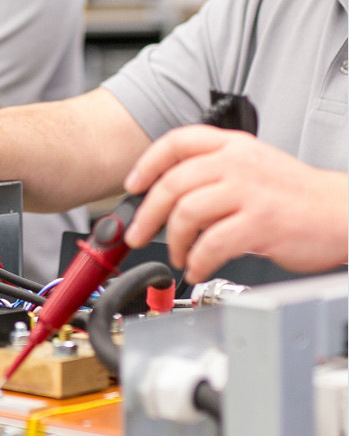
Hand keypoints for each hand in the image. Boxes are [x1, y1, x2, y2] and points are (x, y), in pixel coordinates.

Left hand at [123, 125, 347, 283]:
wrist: (341, 213)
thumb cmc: (293, 197)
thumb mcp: (251, 169)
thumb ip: (211, 174)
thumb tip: (164, 199)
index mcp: (233, 146)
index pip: (178, 142)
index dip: (147, 163)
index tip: (133, 186)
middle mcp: (238, 163)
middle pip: (172, 183)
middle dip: (147, 216)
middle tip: (138, 236)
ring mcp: (249, 191)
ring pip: (186, 213)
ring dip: (174, 242)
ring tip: (179, 256)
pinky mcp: (260, 221)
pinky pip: (212, 244)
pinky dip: (198, 261)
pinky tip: (199, 268)